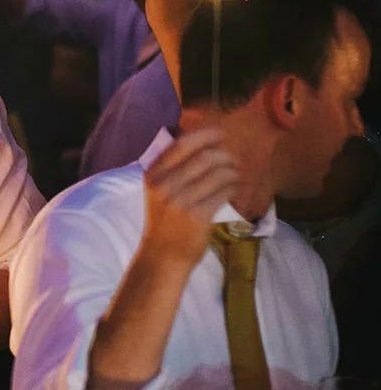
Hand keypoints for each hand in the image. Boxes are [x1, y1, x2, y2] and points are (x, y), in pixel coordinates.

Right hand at [142, 128, 236, 266]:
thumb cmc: (164, 220)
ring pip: (218, 174)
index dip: (205, 135)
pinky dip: (232, 187)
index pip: (181, 144)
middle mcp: (164, 185)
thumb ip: (173, 169)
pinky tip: (233, 190)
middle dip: (225, 156)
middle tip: (233, 161)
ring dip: (232, 172)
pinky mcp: (197, 215)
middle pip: (204, 157)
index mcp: (153, 175)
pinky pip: (223, 192)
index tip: (220, 134)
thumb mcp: (158, 191)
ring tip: (235, 175)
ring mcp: (180, 201)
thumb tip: (203, 144)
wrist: (162, 255)